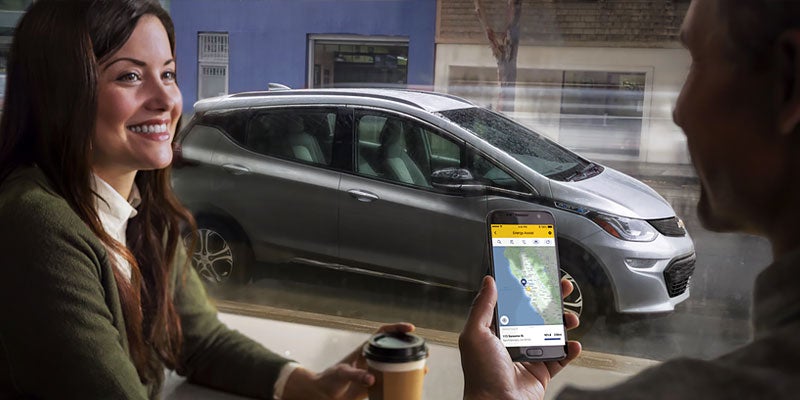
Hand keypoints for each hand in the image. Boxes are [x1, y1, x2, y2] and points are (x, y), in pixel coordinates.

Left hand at [281, 322, 414, 399]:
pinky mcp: (374, 385)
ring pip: (395, 364)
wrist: (323, 394)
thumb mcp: (341, 374)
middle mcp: (371, 358)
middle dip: (409, 348)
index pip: (382, 332)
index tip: (410, 328)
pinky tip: (410, 386)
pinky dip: (401, 382)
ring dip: (409, 366)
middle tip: (424, 353)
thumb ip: (355, 375)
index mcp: (364, 349)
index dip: (396, 328)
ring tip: (422, 371)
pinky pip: (391, 380)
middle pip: (394, 348)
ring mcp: (374, 370)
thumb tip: (372, 379)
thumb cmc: (329, 379)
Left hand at [459, 276, 581, 399]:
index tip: (536, 273)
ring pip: (552, 332)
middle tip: (562, 287)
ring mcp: (529, 355)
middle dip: (551, 299)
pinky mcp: (542, 371)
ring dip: (564, 323)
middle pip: (536, 313)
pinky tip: (574, 344)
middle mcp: (513, 340)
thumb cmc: (481, 374)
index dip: (525, 287)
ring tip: (571, 318)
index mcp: (495, 330)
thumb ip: (482, 307)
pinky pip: (561, 357)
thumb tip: (488, 281)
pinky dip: (570, 350)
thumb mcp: (475, 334)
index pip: (512, 302)